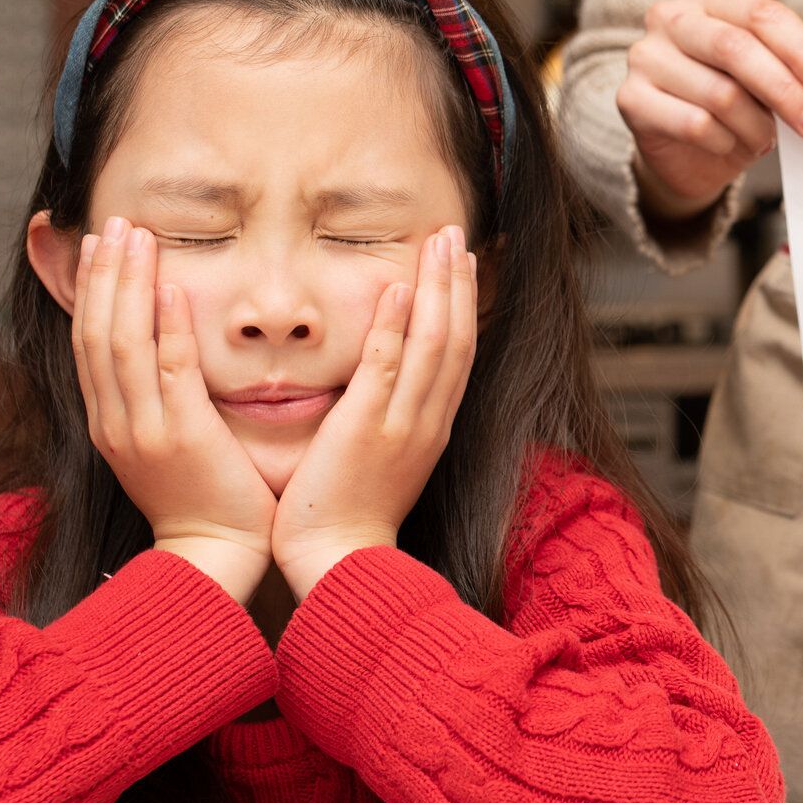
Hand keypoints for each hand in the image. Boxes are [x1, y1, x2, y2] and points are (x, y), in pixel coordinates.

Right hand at [73, 216, 273, 602]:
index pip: (90, 342)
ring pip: (123, 343)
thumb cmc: (203, 500)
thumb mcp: (166, 445)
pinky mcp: (181, 438)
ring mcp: (143, 430)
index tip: (101, 245)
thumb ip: (160, 400)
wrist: (212, 559)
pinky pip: (169, 372)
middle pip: (97, 332)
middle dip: (104, 274)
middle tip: (112, 223)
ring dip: (129, 285)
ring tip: (137, 236)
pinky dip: (167, 327)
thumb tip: (163, 358)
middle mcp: (116, 422)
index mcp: (110, 422)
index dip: (92, 290)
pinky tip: (172, 288)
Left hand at [271, 224, 477, 596]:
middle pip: (457, 340)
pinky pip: (387, 368)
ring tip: (441, 242)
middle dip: (459, 284)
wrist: (340, 565)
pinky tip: (399, 287)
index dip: (462, 307)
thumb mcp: (380, 464)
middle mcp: (427, 422)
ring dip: (439, 288)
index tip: (461, 267)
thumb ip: (383, 422)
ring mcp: (402, 425)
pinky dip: (397, 325)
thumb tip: (376, 391)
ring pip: (434, 344)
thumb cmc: (347, 520)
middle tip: (458, 236)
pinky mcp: (367, 430)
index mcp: (430, 429)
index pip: (457, 356)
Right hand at [617, 0, 802, 220]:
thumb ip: (790, 67)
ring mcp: (645, 56)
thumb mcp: (766, 76)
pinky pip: (695, 124)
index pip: (762, 14)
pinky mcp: (630, 98)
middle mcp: (670, 16)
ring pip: (719, 93)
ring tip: (766, 140)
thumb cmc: (734, 104)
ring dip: (757, 127)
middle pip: (737, 48)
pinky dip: (726, 142)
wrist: (685, 152)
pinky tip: (730, 145)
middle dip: (786, 91)